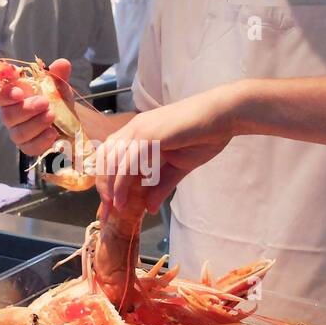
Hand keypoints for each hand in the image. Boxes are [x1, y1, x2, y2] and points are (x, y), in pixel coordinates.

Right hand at [0, 56, 73, 155]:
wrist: (68, 121)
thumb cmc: (55, 99)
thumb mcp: (58, 85)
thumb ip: (58, 75)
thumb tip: (63, 64)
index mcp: (12, 97)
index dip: (4, 95)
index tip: (19, 93)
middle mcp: (11, 115)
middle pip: (8, 116)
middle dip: (26, 109)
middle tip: (45, 103)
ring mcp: (18, 133)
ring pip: (18, 133)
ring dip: (36, 124)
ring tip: (52, 115)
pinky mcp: (28, 147)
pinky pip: (29, 147)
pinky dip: (42, 140)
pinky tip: (53, 133)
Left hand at [93, 86, 238, 214]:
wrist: (223, 115)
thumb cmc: (204, 136)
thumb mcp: (178, 167)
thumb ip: (161, 186)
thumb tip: (150, 209)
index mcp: (139, 132)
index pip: (111, 154)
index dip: (106, 177)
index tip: (109, 201)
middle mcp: (134, 128)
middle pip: (105, 157)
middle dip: (103, 184)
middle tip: (108, 208)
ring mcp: (140, 130)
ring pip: (113, 161)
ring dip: (110, 187)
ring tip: (114, 207)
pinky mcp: (149, 135)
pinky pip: (128, 162)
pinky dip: (122, 183)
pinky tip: (124, 200)